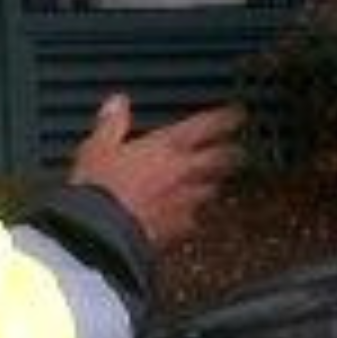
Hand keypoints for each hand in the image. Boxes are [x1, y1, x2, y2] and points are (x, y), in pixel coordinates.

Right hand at [69, 94, 243, 251]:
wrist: (102, 235)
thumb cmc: (100, 188)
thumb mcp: (98, 147)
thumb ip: (112, 124)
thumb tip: (117, 103)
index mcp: (168, 146)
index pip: (208, 125)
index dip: (227, 118)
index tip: (238, 114)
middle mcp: (185, 172)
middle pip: (224, 159)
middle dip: (233, 154)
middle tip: (238, 151)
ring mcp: (186, 202)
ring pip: (213, 190)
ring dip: (213, 184)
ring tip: (213, 183)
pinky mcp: (180, 230)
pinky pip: (193, 220)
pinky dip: (192, 217)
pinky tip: (187, 219)